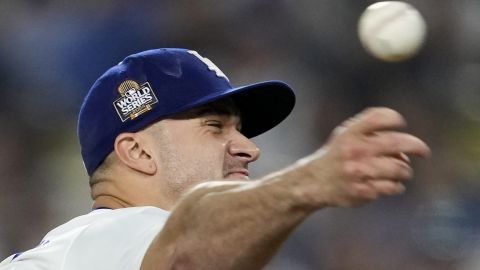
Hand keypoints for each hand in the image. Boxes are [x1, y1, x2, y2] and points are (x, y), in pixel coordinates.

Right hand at [295, 107, 430, 207]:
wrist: (314, 182)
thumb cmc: (337, 155)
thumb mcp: (345, 134)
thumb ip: (369, 127)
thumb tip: (405, 139)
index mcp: (350, 133)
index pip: (379, 117)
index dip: (395, 118)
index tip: (401, 124)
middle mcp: (354, 151)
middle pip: (398, 143)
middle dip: (418, 147)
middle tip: (424, 153)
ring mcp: (358, 172)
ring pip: (400, 169)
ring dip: (406, 171)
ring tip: (402, 172)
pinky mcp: (362, 191)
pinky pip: (393, 187)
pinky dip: (397, 186)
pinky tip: (391, 184)